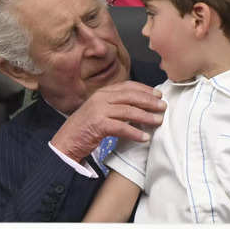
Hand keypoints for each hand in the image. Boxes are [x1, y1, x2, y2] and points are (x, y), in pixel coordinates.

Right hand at [50, 81, 165, 161]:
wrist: (65, 142)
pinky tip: (144, 137)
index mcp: (101, 93)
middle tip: (163, 107)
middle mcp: (100, 99)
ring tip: (158, 121)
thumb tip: (138, 106)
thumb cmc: (84, 129)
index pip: (127, 86)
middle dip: (149, 101)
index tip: (158, 94)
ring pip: (128, 111)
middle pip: (130, 96)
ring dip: (146, 116)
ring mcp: (98, 111)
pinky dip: (135, 132)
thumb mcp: (98, 111)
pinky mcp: (98, 125)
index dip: (144, 89)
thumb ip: (114, 106)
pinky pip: (121, 127)